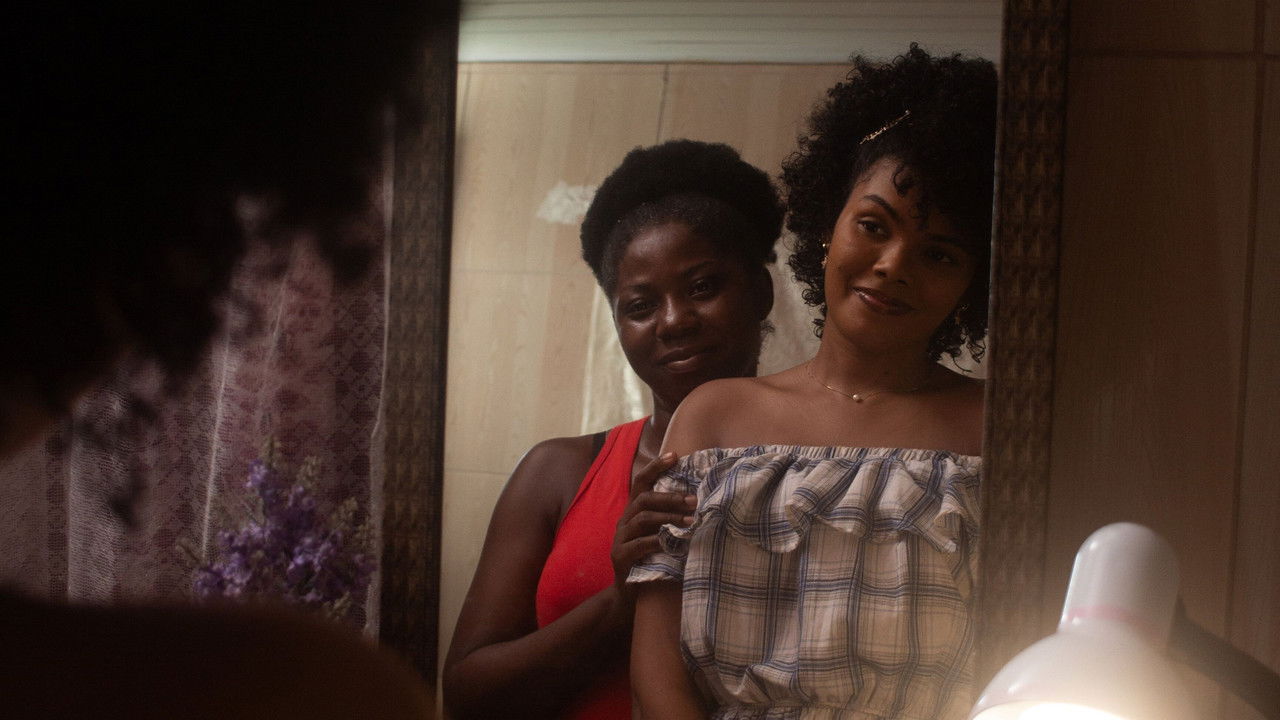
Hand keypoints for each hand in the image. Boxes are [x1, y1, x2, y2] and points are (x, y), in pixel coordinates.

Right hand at [611, 452, 693, 592]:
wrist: (628, 593)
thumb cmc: (650, 560)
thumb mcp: (659, 534)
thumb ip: (670, 518)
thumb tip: (699, 501)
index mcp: (633, 511)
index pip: (641, 482)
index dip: (656, 467)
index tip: (675, 455)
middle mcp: (624, 520)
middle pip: (643, 499)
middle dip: (670, 497)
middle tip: (694, 500)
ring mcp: (620, 538)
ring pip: (643, 518)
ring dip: (669, 517)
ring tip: (691, 520)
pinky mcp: (620, 556)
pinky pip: (639, 544)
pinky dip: (658, 541)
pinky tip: (674, 542)